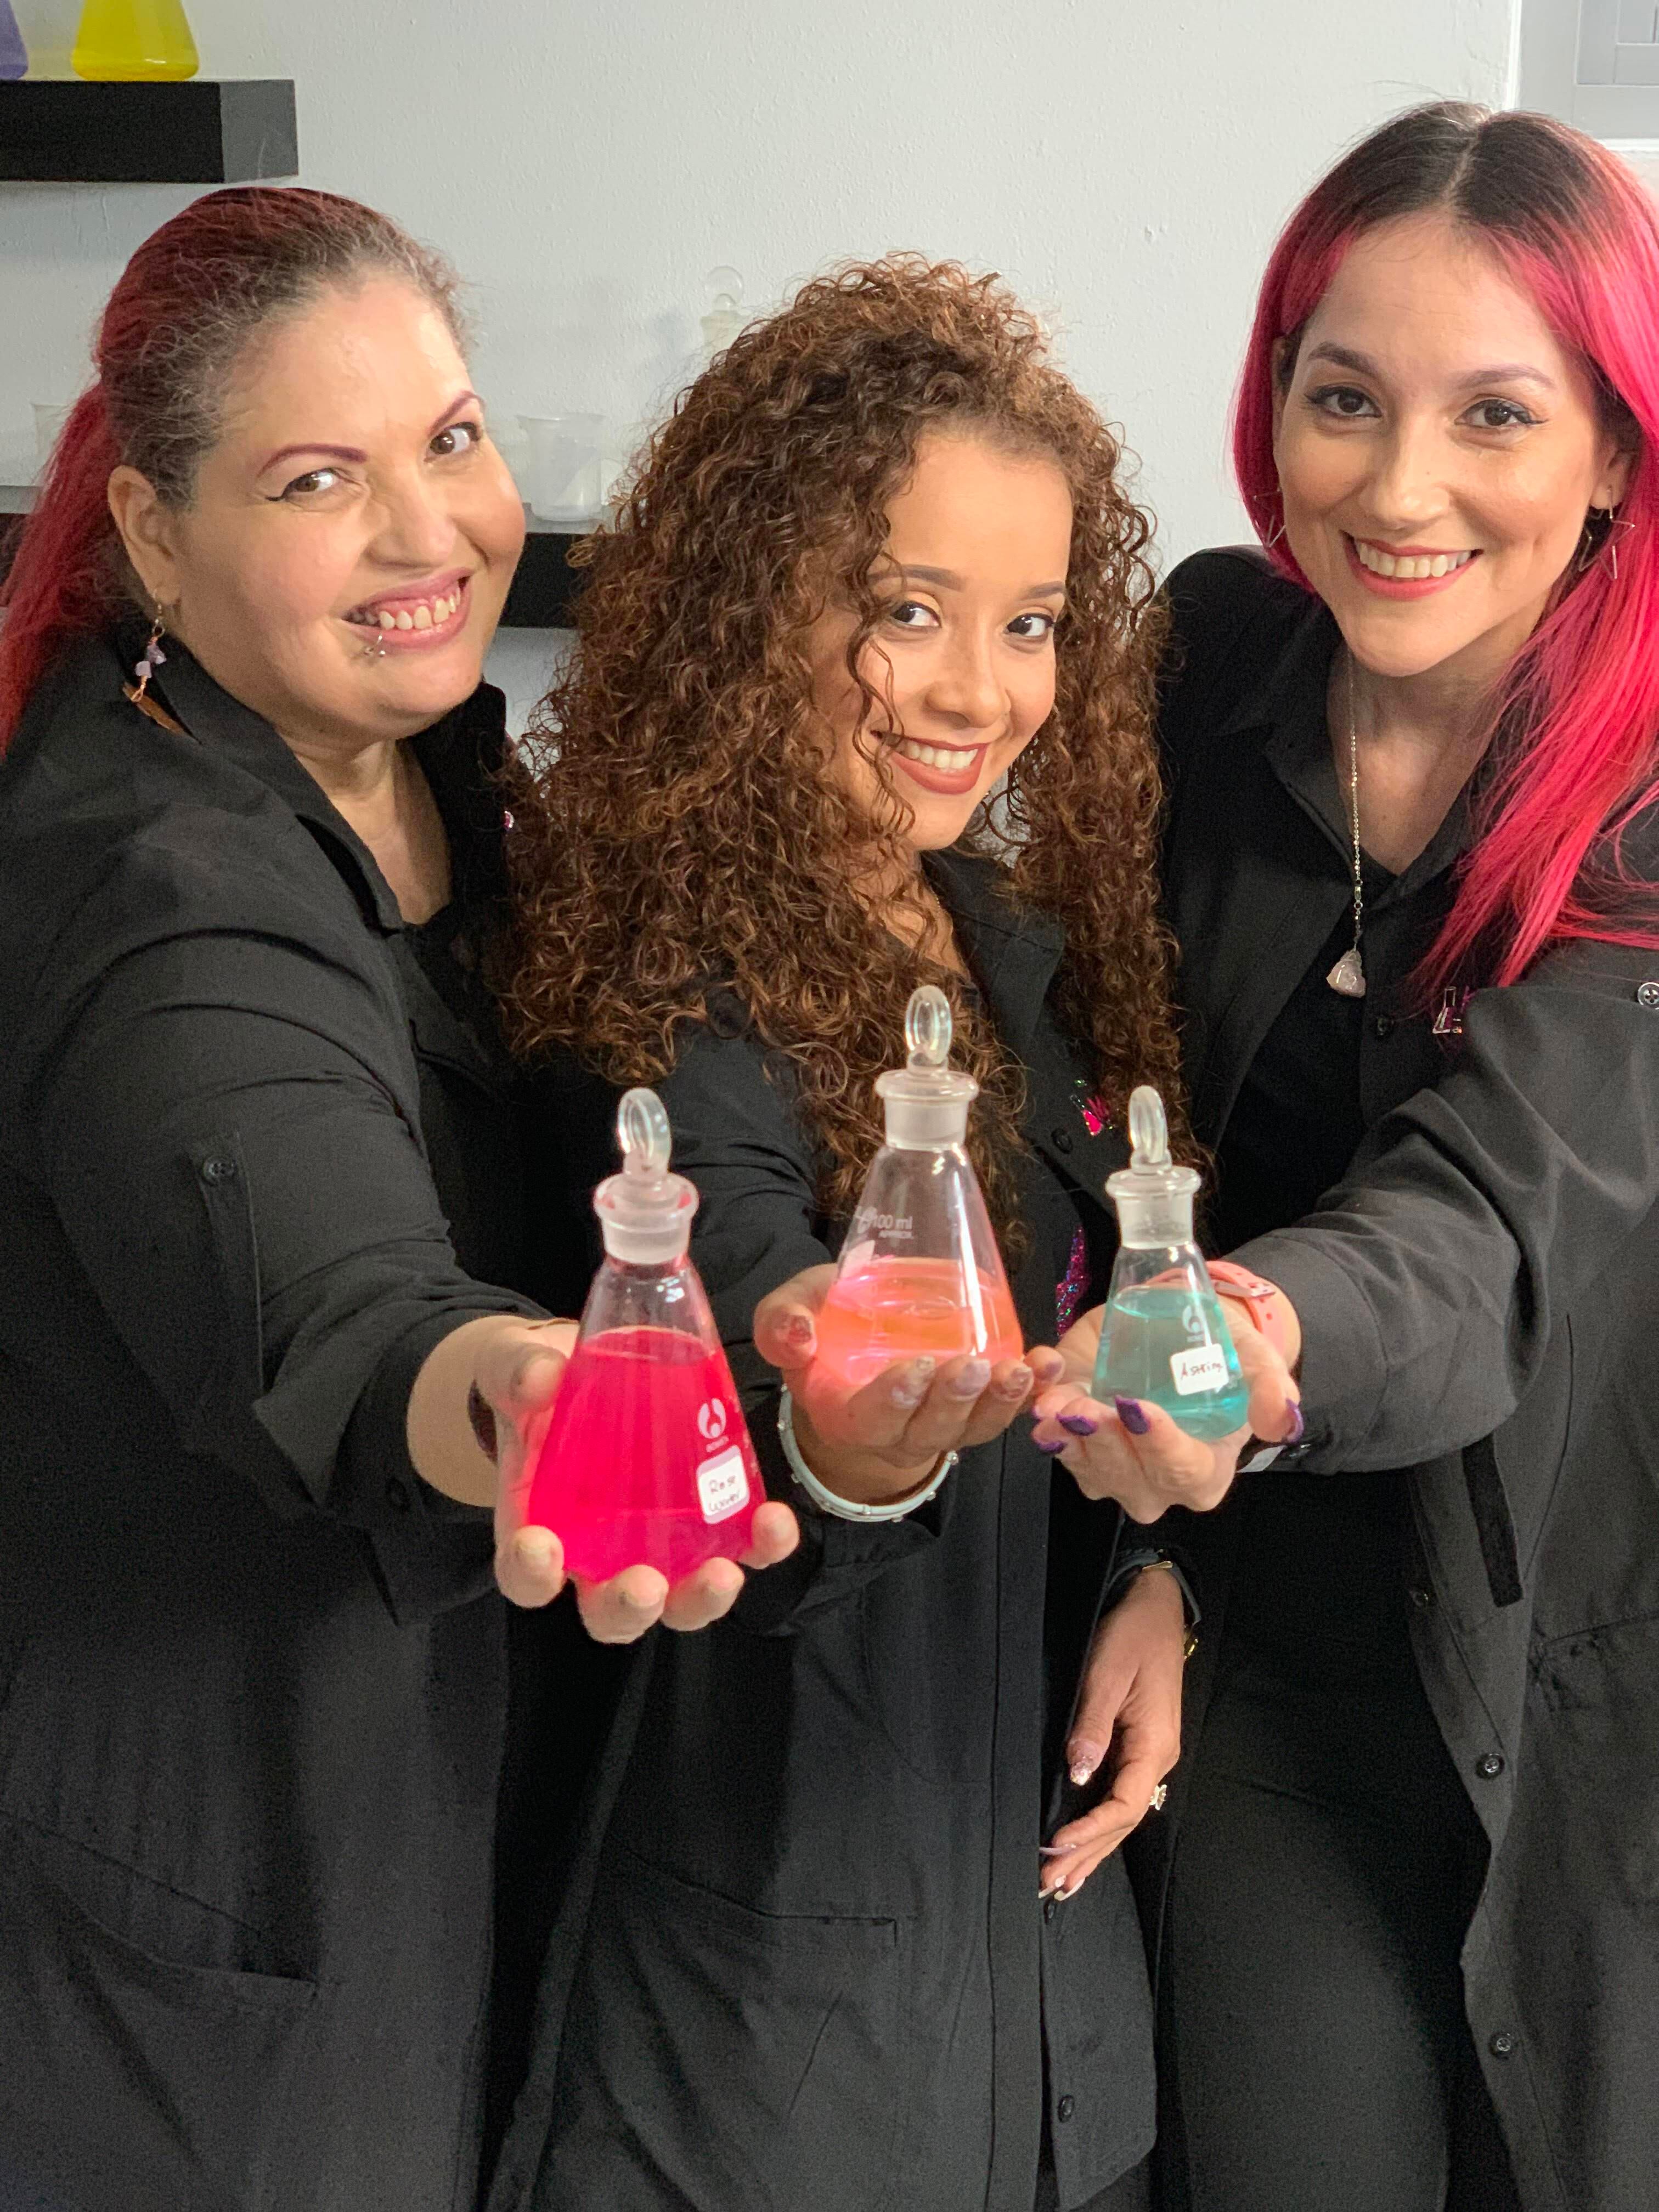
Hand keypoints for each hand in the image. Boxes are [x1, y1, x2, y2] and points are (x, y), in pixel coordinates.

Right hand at [483, 1320, 799, 1639]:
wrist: (583, 1371)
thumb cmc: (538, 1389)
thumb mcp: (513, 1370)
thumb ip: (516, 1373)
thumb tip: (540, 1375)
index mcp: (539, 1527)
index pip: (526, 1574)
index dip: (531, 1574)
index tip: (539, 1548)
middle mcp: (597, 1553)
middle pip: (610, 1610)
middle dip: (629, 1606)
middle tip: (645, 1586)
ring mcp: (655, 1543)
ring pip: (678, 1597)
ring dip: (702, 1595)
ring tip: (723, 1572)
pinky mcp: (705, 1519)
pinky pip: (736, 1545)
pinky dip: (760, 1545)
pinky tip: (773, 1522)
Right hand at [753, 1264, 1064, 1505]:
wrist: (853, 1348)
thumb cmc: (822, 1330)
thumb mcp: (789, 1316)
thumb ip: (782, 1323)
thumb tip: (798, 1337)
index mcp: (847, 1414)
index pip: (870, 1419)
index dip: (894, 1400)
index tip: (916, 1369)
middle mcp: (898, 1433)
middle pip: (931, 1429)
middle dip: (955, 1400)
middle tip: (975, 1367)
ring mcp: (942, 1427)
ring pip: (974, 1428)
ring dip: (1002, 1400)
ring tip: (1024, 1368)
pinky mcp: (974, 1412)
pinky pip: (1003, 1412)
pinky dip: (1030, 1392)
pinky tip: (1048, 1365)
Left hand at [1027, 1301, 1300, 1523]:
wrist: (1180, 1332)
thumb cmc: (1220, 1352)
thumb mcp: (1255, 1359)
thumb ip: (1271, 1387)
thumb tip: (1283, 1416)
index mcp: (1203, 1473)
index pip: (1181, 1471)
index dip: (1159, 1445)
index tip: (1138, 1409)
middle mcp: (1154, 1483)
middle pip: (1126, 1477)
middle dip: (1103, 1443)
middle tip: (1088, 1407)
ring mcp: (1109, 1468)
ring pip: (1084, 1466)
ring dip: (1065, 1437)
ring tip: (1055, 1404)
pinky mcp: (1074, 1442)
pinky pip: (1054, 1442)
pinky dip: (1042, 1419)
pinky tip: (1038, 1394)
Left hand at [1040, 1565, 1185, 1900]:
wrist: (1155, 1606)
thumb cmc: (1132, 1635)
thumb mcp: (1107, 1675)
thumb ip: (1091, 1727)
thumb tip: (1078, 1774)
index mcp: (1154, 1745)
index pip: (1122, 1805)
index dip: (1088, 1831)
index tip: (1054, 1847)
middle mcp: (1157, 1758)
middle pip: (1122, 1822)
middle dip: (1087, 1855)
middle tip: (1050, 1885)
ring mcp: (1150, 1755)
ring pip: (1121, 1815)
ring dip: (1093, 1849)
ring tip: (1064, 1883)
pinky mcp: (1138, 1746)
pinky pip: (1119, 1797)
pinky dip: (1099, 1826)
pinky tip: (1083, 1843)